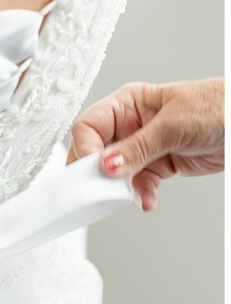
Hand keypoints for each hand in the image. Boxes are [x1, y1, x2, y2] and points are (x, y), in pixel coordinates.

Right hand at [69, 78, 223, 210]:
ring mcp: (143, 147)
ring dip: (118, 188)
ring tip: (124, 195)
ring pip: (115, 172)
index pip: (89, 126)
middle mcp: (131, 125)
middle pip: (96, 151)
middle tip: (96, 188)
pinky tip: (147, 199)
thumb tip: (106, 165)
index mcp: (128, 103)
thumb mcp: (173, 126)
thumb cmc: (220, 107)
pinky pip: (139, 184)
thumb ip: (137, 148)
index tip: (90, 169)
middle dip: (97, 172)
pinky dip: (141, 194)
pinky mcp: (158, 166)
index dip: (86, 148)